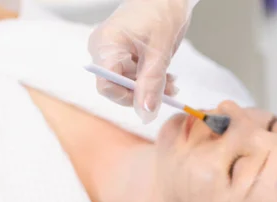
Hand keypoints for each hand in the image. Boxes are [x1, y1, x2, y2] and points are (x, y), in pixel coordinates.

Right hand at [88, 0, 194, 123]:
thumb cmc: (162, 12)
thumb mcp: (160, 52)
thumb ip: (152, 84)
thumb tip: (146, 114)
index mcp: (106, 45)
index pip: (106, 86)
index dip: (128, 98)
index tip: (151, 99)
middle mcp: (104, 49)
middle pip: (117, 87)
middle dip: (143, 94)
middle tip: (169, 91)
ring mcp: (112, 52)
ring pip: (128, 84)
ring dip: (151, 89)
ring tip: (172, 84)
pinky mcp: (123, 54)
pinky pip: (133, 75)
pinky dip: (150, 80)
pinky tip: (167, 78)